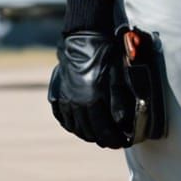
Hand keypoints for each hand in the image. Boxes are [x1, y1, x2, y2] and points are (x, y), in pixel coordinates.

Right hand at [49, 29, 136, 147]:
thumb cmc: (106, 56)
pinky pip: (62, 116)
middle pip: (88, 132)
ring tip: (97, 134)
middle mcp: (74, 103)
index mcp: (91, 101)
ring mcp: (64, 98)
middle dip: (101, 139)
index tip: (121, 143)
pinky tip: (78, 124)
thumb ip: (120, 103)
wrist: (84, 37)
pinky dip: (71, 124)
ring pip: (74, 126)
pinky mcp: (57, 92)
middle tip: (112, 140)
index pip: (102, 131)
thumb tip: (123, 124)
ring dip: (86, 133)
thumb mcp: (119, 78)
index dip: (113, 140)